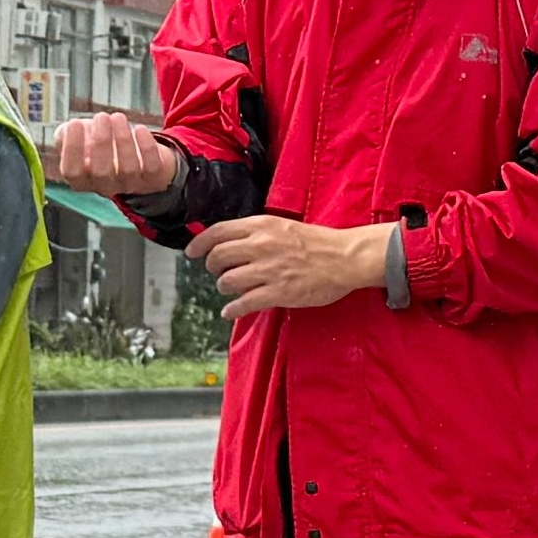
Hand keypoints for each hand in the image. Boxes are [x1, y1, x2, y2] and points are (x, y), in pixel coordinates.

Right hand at [47, 113, 179, 198]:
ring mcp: (130, 185)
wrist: (138, 158)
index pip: (72, 171)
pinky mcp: (152, 179)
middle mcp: (105, 187)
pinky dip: (146, 147)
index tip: (74, 122)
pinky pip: (151, 167)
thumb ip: (68, 135)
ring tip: (118, 117)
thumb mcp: (82, 141)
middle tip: (101, 116)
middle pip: (101, 171)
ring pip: (128, 168)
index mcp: (82, 180)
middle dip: (101, 141)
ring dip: (123, 139)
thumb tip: (65, 131)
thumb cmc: (103, 147)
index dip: (72, 148)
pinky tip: (140, 129)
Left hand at [189, 214, 385, 314]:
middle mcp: (261, 245)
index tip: (192, 252)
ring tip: (231, 290)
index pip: (218, 231)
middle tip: (217, 272)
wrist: (345, 258)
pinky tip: (231, 311)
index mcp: (262, 226)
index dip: (200, 243)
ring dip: (224, 288)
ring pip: (227, 281)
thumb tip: (232, 242)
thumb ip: (257, 233)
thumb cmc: (317, 243)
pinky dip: (232, 309)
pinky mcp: (278, 292)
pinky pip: (243, 303)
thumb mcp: (283, 227)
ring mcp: (268, 270)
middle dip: (212, 267)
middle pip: (218, 256)